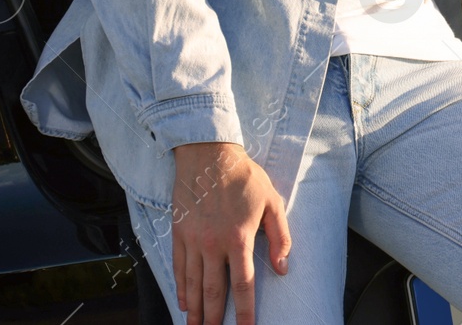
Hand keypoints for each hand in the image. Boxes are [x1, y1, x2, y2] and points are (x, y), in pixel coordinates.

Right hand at [171, 142, 291, 324]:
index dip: (244, 311)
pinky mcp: (178, 233)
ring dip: (195, 309)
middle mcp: (213, 244)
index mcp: (238, 238)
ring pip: (193, 283)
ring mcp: (193, 240)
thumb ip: (280, 237)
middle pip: (213, 291)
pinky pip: (178, 267)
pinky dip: (180, 287)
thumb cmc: (244, 177)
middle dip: (215, 318)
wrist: (208, 154)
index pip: (243, 284)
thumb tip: (283, 268)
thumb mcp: (272, 202)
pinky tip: (184, 302)